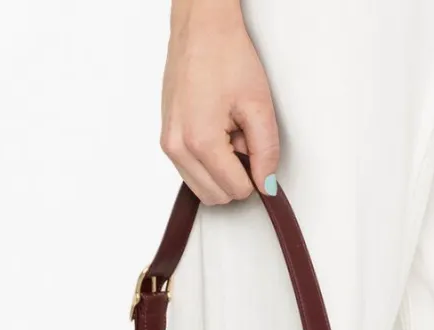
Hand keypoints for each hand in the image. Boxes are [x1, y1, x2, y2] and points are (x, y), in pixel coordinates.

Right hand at [161, 0, 279, 203]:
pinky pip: (191, 172)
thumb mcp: (258, 105)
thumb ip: (266, 151)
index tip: (257, 150)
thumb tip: (267, 183)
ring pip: (202, 189)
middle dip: (235, 175)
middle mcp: (177, 147)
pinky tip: (215, 132)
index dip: (255, 175)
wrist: (201, 29)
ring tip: (228, 133)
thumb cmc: (225, 55)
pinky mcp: (166, 139)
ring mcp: (168, 144)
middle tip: (242, 139)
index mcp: (200, 141)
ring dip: (220, 170)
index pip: (235, 190)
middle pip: (216, 196)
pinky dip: (207, 161)